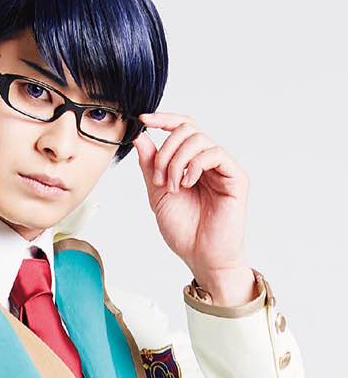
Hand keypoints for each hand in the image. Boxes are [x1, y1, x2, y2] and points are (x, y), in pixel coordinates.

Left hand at [132, 111, 254, 300]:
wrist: (201, 257)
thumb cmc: (184, 231)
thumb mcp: (157, 194)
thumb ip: (151, 166)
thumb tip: (141, 137)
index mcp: (191, 163)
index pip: (181, 129)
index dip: (163, 119)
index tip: (143, 120)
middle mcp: (208, 162)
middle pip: (187, 129)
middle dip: (165, 150)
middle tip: (158, 178)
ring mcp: (223, 168)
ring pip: (198, 139)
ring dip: (176, 161)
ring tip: (172, 187)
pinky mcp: (235, 177)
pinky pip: (215, 153)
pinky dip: (194, 165)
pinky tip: (187, 184)